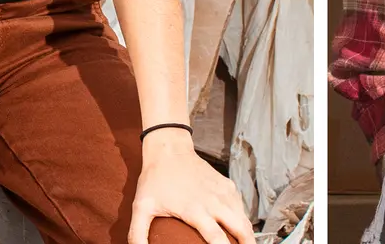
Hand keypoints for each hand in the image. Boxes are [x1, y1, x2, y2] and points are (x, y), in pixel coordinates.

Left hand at [130, 130, 253, 243]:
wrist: (170, 149)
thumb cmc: (155, 179)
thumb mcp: (141, 207)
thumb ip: (138, 234)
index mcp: (196, 210)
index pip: (218, 238)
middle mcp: (214, 201)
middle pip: (240, 228)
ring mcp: (222, 191)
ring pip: (243, 217)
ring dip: (247, 233)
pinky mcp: (226, 184)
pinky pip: (239, 205)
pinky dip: (242, 217)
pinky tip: (238, 226)